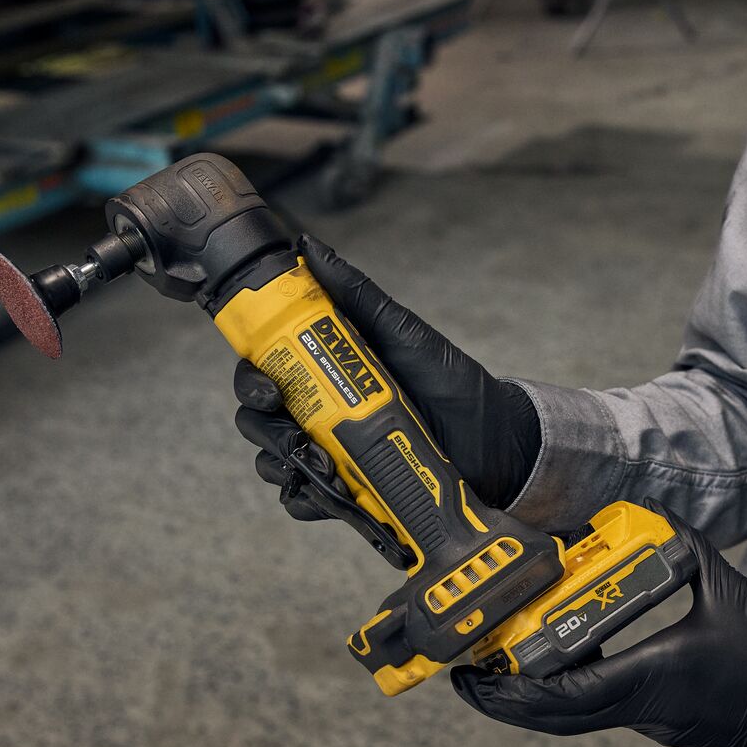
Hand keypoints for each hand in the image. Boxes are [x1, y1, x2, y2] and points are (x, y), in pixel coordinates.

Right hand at [234, 235, 541, 519]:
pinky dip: (307, 499)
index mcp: (323, 371)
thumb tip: (308, 246)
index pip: (264, 370)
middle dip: (261, 423)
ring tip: (321, 463)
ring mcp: (331, 454)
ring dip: (284, 462)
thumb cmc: (451, 382)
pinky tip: (326, 492)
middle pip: (259, 418)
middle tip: (288, 425)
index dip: (249, 377)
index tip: (266, 385)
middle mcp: (318, 413)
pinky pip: (306, 501)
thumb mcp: (404, 334)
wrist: (496, 442)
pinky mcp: (349, 493)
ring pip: (276, 460)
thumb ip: (359, 296)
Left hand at [450, 507, 746, 746]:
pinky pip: (598, 714)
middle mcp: (647, 709)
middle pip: (556, 718)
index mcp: (657, 676)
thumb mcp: (728, 587)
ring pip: (574, 721)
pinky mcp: (660, 724)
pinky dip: (564, 698)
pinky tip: (548, 669)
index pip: (568, 692)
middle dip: (504, 702)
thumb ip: (683, 545)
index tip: (477, 673)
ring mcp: (652, 723)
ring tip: (492, 673)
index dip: (514, 689)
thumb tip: (645, 514)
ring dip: (529, 702)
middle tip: (466, 676)